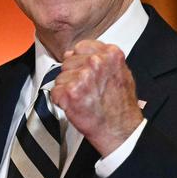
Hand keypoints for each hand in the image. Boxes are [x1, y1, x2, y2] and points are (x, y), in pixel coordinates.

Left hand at [51, 40, 142, 156]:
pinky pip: (55, 92)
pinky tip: (75, 106)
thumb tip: (74, 52)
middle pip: (68, 62)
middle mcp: (96, 62)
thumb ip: (101, 59)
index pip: (80, 47)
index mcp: (110, 54)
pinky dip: (61, 101)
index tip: (85, 73)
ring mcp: (82, 76)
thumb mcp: (121, 73)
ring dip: (67, 89)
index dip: (79, 62)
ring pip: (60, 77)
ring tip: (83, 99)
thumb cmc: (121, 105)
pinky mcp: (70, 92)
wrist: (120, 130)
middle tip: (86, 90)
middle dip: (73, 76)